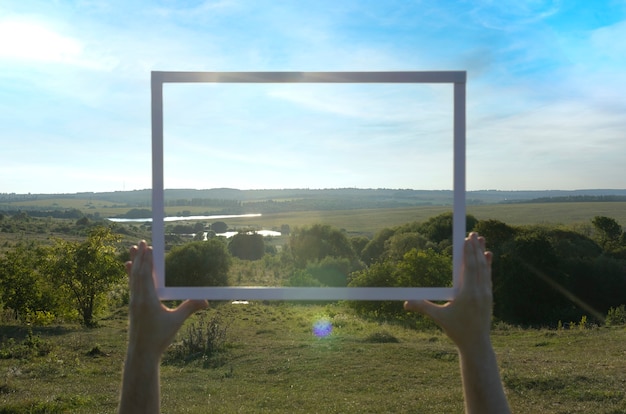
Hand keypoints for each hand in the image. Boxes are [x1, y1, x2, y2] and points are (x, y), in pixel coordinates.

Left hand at [125, 240, 207, 357]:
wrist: (141, 353)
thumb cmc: (159, 338)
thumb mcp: (176, 321)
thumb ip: (190, 307)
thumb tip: (206, 300)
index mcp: (147, 300)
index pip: (146, 275)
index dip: (147, 261)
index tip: (149, 247)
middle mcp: (137, 298)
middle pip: (138, 273)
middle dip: (140, 257)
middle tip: (140, 242)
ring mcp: (133, 302)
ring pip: (133, 278)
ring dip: (134, 263)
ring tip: (132, 250)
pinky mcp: (133, 306)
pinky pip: (132, 285)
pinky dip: (132, 274)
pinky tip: (131, 269)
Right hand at [404, 232, 493, 350]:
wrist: (476, 344)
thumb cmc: (457, 330)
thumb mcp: (439, 317)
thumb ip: (423, 307)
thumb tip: (405, 303)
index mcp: (468, 294)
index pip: (469, 268)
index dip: (469, 252)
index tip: (467, 239)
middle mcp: (480, 291)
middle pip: (479, 264)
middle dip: (476, 248)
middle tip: (474, 233)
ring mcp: (486, 294)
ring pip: (485, 269)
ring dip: (482, 253)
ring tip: (482, 239)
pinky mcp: (489, 296)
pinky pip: (488, 276)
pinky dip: (487, 264)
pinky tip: (487, 256)